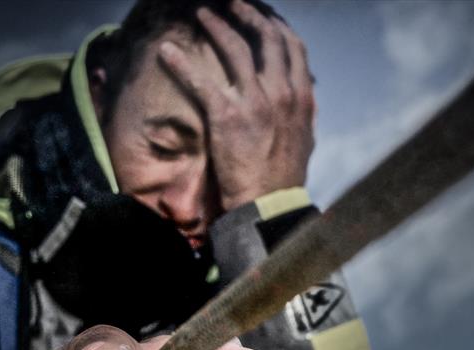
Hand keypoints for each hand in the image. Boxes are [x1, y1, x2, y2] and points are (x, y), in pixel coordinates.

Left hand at [159, 0, 315, 210]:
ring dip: (217, 25)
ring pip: (236, 48)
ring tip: (202, 13)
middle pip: (267, 38)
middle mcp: (282, 93)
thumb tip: (306, 104)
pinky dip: (181, 64)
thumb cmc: (285, 179)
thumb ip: (303, 117)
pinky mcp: (226, 116)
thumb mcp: (305, 142)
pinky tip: (166, 52)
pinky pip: (200, 80)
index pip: (293, 48)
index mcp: (302, 98)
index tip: (264, 17)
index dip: (276, 26)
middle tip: (232, 4)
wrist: (270, 206)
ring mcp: (255, 102)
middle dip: (248, 14)